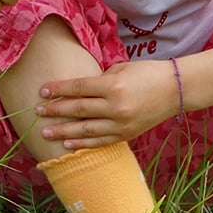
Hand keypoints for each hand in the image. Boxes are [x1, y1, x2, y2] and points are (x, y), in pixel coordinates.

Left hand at [36, 60, 179, 150]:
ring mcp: (121, 123)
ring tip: (45, 132)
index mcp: (113, 85)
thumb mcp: (121, 68)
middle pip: (78, 109)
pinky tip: (68, 144)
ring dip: (63, 131)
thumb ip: (100, 79)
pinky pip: (100, 141)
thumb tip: (78, 88)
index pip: (78, 88)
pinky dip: (83, 143)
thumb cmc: (148, 73)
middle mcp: (115, 106)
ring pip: (85, 129)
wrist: (176, 90)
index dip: (58, 90)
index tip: (42, 92)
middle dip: (55, 110)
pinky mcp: (127, 134)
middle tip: (36, 112)